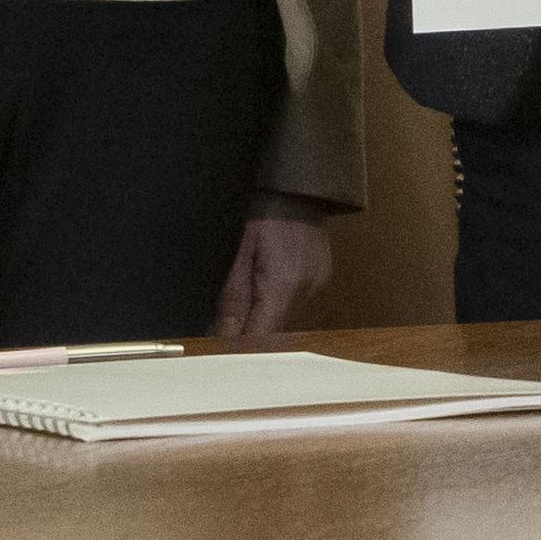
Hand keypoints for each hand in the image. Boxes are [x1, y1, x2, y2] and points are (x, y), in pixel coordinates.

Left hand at [214, 195, 335, 336]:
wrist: (302, 187)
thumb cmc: (267, 212)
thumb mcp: (241, 253)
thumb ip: (233, 300)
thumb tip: (221, 335)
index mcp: (284, 285)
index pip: (261, 337)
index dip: (238, 350)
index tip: (219, 352)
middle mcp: (306, 292)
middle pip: (274, 332)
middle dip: (248, 334)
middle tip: (224, 328)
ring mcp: (317, 287)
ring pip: (284, 320)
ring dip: (262, 319)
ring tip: (244, 301)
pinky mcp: (321, 280)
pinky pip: (295, 305)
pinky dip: (277, 305)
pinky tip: (266, 287)